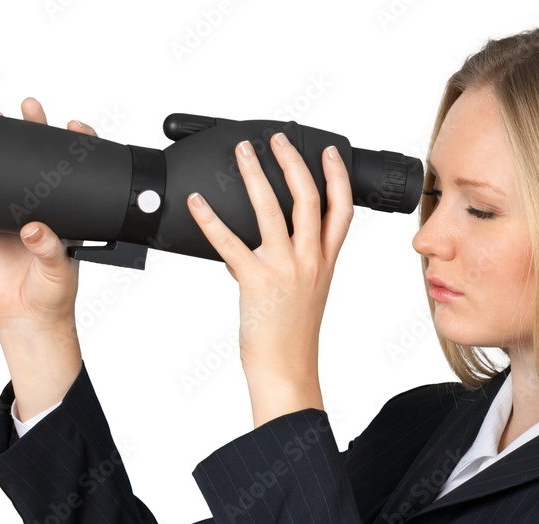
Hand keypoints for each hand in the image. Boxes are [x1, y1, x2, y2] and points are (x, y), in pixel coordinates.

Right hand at [0, 97, 98, 329]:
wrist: (26, 316)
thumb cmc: (54, 296)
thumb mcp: (59, 273)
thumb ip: (49, 251)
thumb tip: (34, 230)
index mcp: (74, 218)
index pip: (80, 176)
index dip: (80, 150)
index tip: (77, 128)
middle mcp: (49, 211)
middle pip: (45, 164)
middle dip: (41, 133)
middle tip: (34, 110)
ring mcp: (22, 214)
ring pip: (16, 172)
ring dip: (11, 145)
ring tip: (4, 115)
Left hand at [186, 132, 352, 375]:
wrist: (287, 368)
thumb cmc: (294, 337)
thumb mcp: (308, 293)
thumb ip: (295, 263)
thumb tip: (264, 243)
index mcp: (324, 262)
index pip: (340, 210)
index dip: (336, 177)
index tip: (326, 153)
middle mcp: (309, 260)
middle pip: (308, 198)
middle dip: (292, 161)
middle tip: (276, 139)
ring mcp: (285, 269)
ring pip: (271, 210)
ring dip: (255, 175)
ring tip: (243, 153)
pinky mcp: (257, 281)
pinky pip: (229, 243)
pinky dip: (210, 219)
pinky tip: (197, 203)